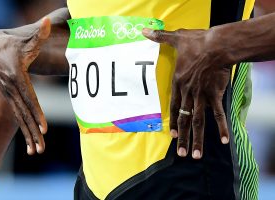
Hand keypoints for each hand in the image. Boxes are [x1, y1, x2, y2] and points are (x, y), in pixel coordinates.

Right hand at [0, 18, 50, 154]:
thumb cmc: (16, 43)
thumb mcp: (27, 39)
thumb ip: (40, 33)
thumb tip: (48, 20)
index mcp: (17, 77)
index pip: (30, 98)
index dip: (37, 113)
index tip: (44, 128)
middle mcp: (12, 89)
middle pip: (25, 113)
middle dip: (33, 132)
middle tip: (41, 149)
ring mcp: (10, 95)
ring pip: (20, 118)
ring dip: (28, 135)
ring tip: (36, 151)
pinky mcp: (11, 98)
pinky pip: (19, 115)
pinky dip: (25, 129)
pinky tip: (30, 141)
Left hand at [143, 28, 230, 158]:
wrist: (217, 45)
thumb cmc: (196, 43)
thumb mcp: (176, 39)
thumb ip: (159, 38)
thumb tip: (144, 30)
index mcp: (178, 83)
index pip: (173, 107)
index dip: (173, 122)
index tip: (173, 135)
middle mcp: (188, 93)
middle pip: (185, 120)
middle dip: (184, 138)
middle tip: (182, 153)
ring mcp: (201, 96)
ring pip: (198, 121)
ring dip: (198, 139)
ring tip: (196, 155)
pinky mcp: (215, 95)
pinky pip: (218, 114)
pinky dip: (221, 127)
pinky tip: (224, 141)